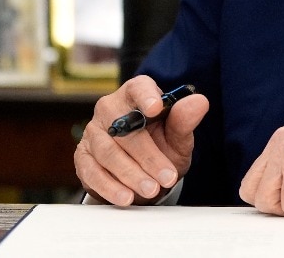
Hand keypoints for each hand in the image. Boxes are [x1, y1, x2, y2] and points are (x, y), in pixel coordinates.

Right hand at [75, 75, 209, 205]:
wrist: (145, 172)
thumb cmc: (162, 146)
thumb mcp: (178, 137)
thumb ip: (185, 120)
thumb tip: (200, 102)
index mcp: (136, 93)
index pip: (139, 87)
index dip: (146, 96)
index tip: (156, 108)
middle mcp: (111, 108)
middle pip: (124, 128)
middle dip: (148, 156)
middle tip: (167, 177)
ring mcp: (93, 132)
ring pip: (108, 152)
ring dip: (131, 174)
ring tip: (151, 190)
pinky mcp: (83, 157)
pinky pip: (92, 171)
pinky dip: (110, 186)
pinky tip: (126, 197)